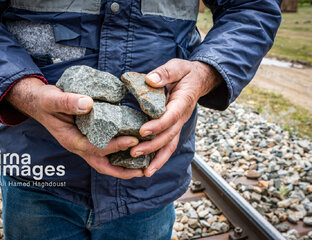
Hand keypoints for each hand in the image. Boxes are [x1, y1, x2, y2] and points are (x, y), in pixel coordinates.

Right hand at [6, 77, 143, 178]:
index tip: (133, 140)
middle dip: (122, 170)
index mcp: (71, 140)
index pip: (96, 148)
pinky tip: (132, 149)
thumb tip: (88, 104)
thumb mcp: (53, 99)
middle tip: (142, 170)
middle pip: (102, 165)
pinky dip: (118, 154)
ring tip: (143, 166)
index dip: (114, 146)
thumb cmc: (45, 101)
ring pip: (104, 161)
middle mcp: (78, 146)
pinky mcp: (87, 138)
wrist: (38, 102)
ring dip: (122, 166)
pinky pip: (104, 151)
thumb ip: (68, 101)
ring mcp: (83, 144)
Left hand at [130, 59, 221, 176]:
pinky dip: (160, 158)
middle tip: (133, 152)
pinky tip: (148, 168)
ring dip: (157, 159)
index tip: (143, 131)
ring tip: (144, 172)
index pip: (171, 117)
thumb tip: (150, 80)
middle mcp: (182, 117)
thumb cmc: (186, 73)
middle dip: (152, 146)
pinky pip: (168, 145)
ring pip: (170, 145)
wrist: (199, 80)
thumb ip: (165, 73)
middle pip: (169, 135)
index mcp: (183, 102)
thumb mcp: (177, 66)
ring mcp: (179, 124)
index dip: (158, 125)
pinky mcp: (174, 128)